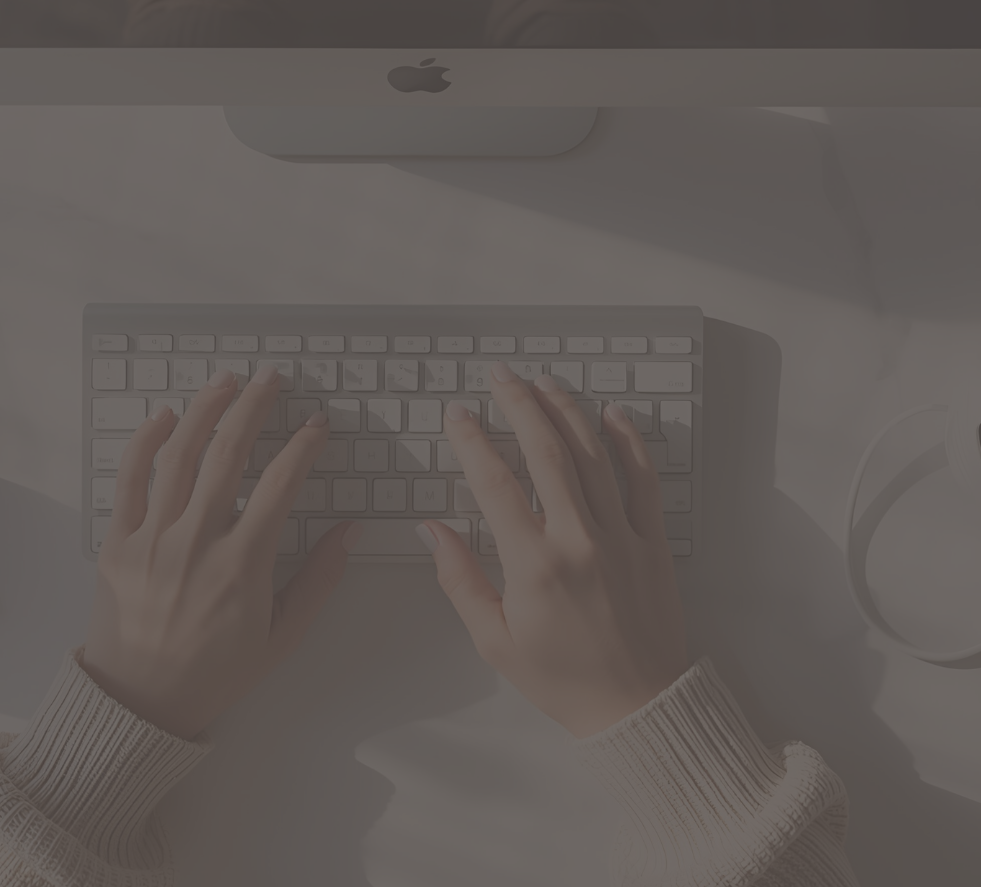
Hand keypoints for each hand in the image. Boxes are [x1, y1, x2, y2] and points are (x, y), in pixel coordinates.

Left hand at [80, 365, 361, 741]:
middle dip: (254, 407)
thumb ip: (319, 581)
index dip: (304, 446)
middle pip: (228, 455)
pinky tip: (164, 416)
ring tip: (225, 381)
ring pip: (179, 456)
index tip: (317, 424)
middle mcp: (196, 543)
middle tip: (271, 378)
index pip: (281, 485)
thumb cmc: (215, 673)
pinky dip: (145, 442)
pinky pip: (128, 480)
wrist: (138, 704)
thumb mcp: (281, 636)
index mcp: (241, 566)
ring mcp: (152, 540)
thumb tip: (349, 532)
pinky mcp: (117, 544)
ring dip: (205, 410)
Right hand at [420, 363, 688, 738]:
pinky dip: (630, 442)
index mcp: (534, 564)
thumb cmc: (561, 679)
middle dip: (519, 406)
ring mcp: (622, 536)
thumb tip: (432, 530)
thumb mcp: (494, 640)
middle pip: (546, 452)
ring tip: (544, 381)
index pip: (495, 483)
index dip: (472, 441)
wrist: (639, 708)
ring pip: (593, 455)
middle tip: (501, 376)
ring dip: (566, 411)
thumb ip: (460, 580)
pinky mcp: (654, 542)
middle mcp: (578, 540)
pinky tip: (612, 413)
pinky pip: (644, 479)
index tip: (458, 414)